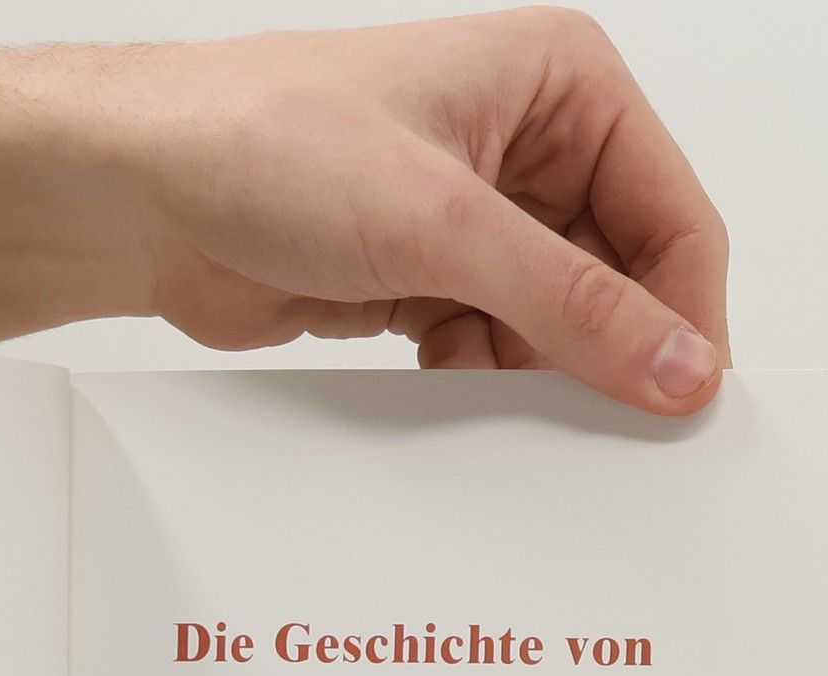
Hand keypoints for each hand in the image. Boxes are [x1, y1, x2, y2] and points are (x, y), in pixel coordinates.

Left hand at [70, 9, 728, 411]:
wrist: (142, 196)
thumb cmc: (268, 143)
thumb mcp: (443, 225)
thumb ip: (570, 303)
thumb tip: (673, 365)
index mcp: (559, 85)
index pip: (671, 214)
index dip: (685, 313)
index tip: (684, 402)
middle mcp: (524, 147)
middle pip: (618, 277)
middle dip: (609, 353)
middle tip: (615, 437)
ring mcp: (470, 221)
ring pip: (552, 324)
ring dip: (539, 376)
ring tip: (522, 415)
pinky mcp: (419, 282)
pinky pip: (487, 349)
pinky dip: (482, 385)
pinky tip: (459, 398)